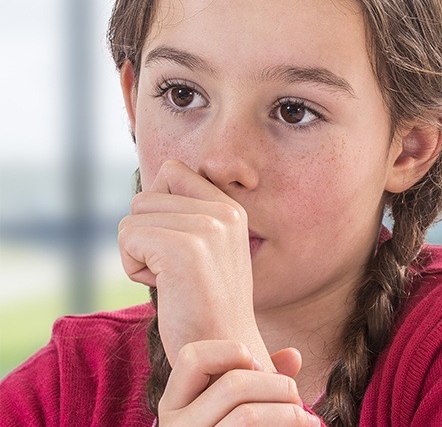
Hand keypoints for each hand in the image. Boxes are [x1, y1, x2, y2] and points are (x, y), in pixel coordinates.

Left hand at [118, 160, 272, 367]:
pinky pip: (127, 237)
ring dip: (138, 251)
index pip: (172, 171)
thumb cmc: (205, 304)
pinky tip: (162, 288)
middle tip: (174, 270)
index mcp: (231, 208)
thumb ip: (187, 215)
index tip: (173, 242)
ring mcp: (207, 227)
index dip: (158, 204)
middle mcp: (224, 211)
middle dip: (146, 233)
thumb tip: (145, 194)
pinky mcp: (184, 248)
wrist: (225, 354)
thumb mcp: (208, 248)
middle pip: (145, 196)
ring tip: (170, 279)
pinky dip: (132, 266)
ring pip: (133, 217)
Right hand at [159, 340, 320, 426]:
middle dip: (277, 383)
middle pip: (233, 384)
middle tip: (295, 394)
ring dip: (288, 412)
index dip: (230, 351)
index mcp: (173, 403)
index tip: (255, 365)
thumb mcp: (229, 404)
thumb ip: (257, 377)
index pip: (192, 356)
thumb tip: (295, 355)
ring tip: (305, 418)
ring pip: (248, 416)